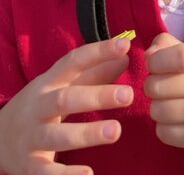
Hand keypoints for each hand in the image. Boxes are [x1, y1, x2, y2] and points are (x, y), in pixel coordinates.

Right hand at [0, 38, 133, 174]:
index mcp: (49, 82)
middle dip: (97, 96)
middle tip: (128, 95)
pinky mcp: (29, 166)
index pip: (74, 61)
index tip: (124, 45)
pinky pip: (47, 172)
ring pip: (58, 135)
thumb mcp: (62, 86)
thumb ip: (94, 73)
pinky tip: (88, 174)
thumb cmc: (41, 106)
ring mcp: (32, 137)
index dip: (98, 52)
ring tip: (115, 131)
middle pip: (66, 99)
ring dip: (87, 134)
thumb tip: (126, 58)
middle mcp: (38, 107)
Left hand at [145, 33, 183, 158]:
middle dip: (151, 86)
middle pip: (156, 86)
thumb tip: (148, 55)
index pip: (180, 56)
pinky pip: (162, 132)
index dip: (157, 61)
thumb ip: (164, 45)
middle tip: (161, 87)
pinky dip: (163, 127)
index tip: (153, 65)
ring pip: (156, 110)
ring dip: (156, 108)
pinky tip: (175, 121)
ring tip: (168, 104)